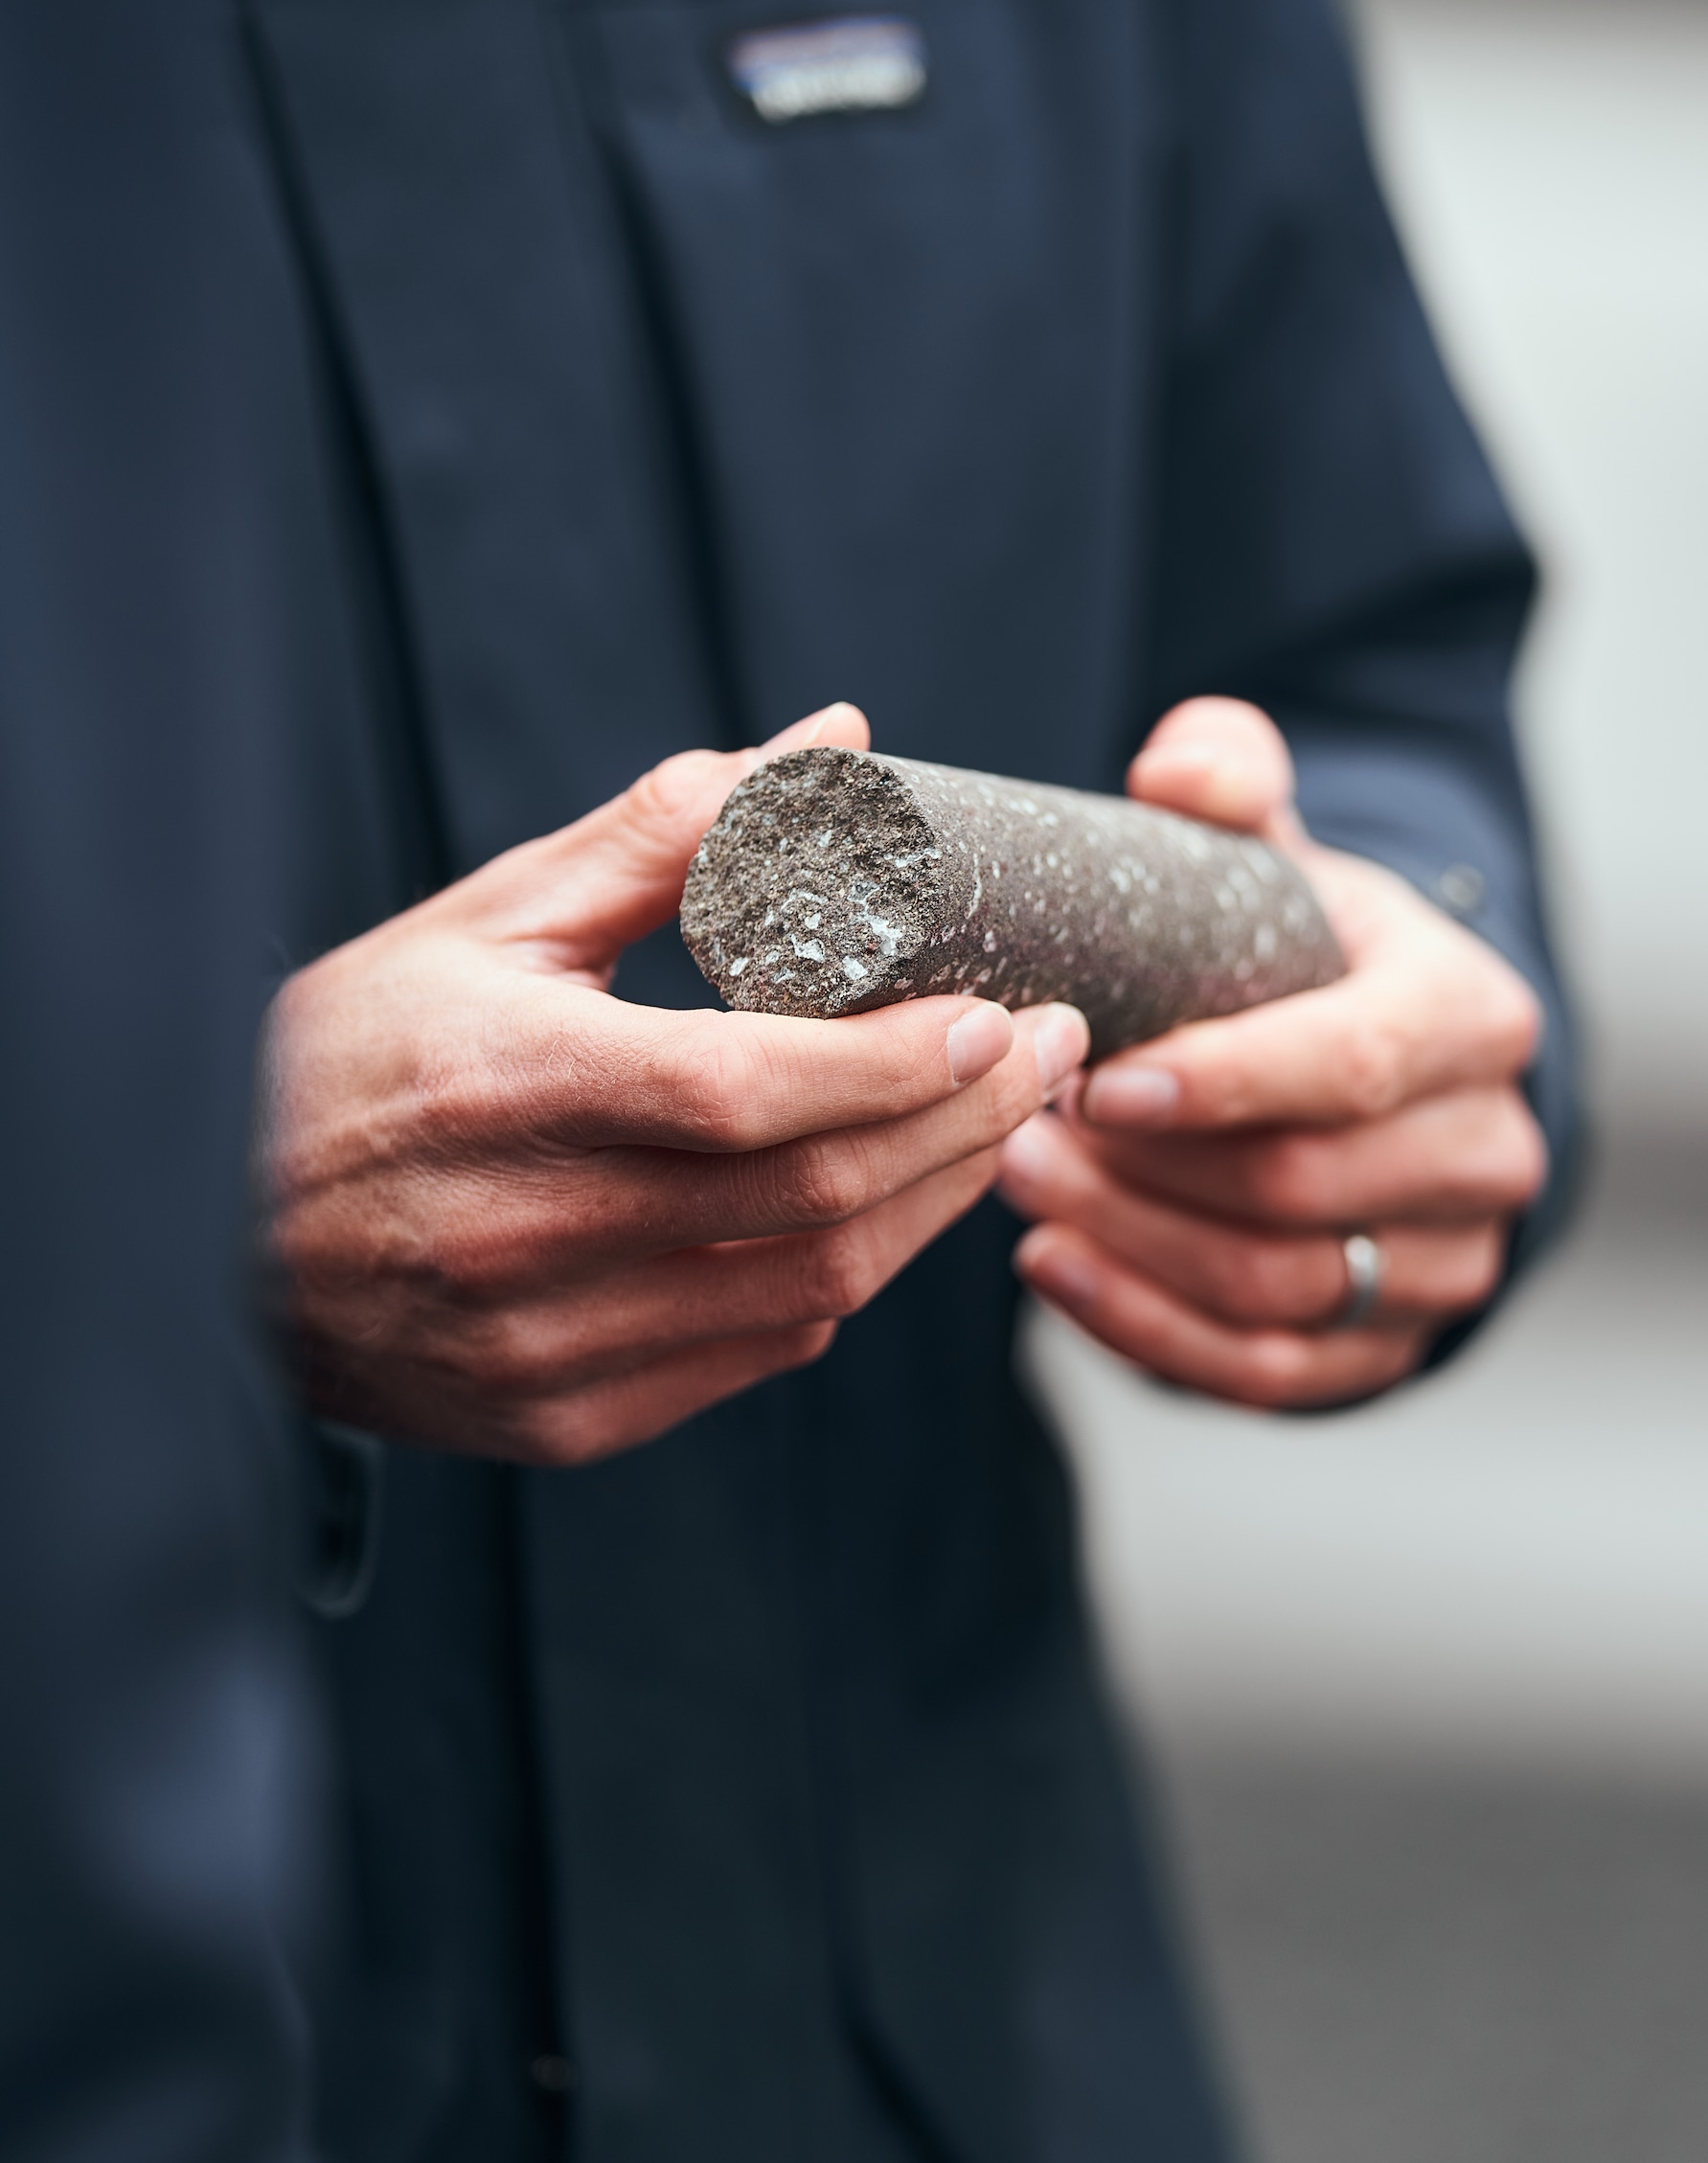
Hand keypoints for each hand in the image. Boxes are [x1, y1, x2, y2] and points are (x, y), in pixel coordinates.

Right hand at [263, 705, 1087, 1465]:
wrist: (208, 1244)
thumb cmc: (349, 1058)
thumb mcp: (484, 921)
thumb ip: (669, 834)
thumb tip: (835, 742)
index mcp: (506, 1087)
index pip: (750, 1090)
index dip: (900, 1062)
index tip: (1003, 1009)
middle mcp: (526, 1234)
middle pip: (811, 1197)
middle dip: (963, 1122)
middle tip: (1045, 1051)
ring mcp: (546, 1346)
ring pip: (807, 1289)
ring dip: (931, 1207)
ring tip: (996, 1121)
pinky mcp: (561, 1420)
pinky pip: (754, 1355)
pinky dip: (842, 1280)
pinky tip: (880, 1207)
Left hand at [1000, 698, 1546, 1408]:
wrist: (1383, 1075)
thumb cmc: (1309, 957)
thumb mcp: (1283, 858)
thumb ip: (1232, 784)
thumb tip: (1180, 767)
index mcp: (1473, 1016)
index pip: (1358, 1061)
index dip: (1226, 1080)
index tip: (1100, 1079)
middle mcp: (1489, 1150)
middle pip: (1302, 1186)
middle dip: (1144, 1167)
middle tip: (1016, 1125)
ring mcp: (1447, 1264)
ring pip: (1277, 1287)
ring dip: (1128, 1243)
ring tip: (1020, 1181)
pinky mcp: (1387, 1349)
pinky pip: (1265, 1372)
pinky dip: (1148, 1331)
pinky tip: (1058, 1272)